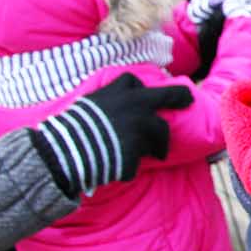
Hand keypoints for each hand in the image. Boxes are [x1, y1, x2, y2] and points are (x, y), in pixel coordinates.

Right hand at [29, 73, 193, 196]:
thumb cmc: (68, 130)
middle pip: (168, 97)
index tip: (149, 94)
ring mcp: (139, 128)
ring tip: (155, 154)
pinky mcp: (137, 152)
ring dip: (157, 144)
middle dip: (180, 97)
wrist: (62, 153)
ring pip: (161, 133)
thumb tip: (113, 110)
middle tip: (188, 99)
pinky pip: (138, 161)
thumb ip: (105, 104)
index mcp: (118, 93)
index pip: (135, 82)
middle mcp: (135, 106)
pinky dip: (129, 166)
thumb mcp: (86, 106)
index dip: (140, 90)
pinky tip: (117, 168)